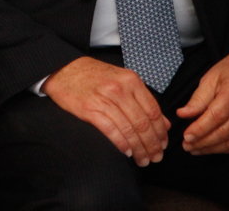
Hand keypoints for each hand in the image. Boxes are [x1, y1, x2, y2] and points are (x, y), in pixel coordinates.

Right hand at [43, 56, 169, 166]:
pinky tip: (127, 152)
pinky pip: (110, 130)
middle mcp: (119, 89)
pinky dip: (121, 144)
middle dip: (152, 144)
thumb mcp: (122, 81)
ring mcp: (103, 99)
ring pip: (128, 129)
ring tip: (142, 160)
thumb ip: (143, 100)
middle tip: (155, 158)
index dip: (161, 132)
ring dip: (138, 149)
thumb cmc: (95, 76)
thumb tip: (164, 124)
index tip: (163, 144)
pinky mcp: (88, 109)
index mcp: (131, 80)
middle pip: (143, 123)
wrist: (64, 69)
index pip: (153, 111)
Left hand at [178, 47, 228, 154]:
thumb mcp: (212, 76)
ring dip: (214, 148)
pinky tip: (215, 148)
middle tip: (187, 146)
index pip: (215, 116)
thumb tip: (183, 115)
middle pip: (225, 131)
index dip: (200, 129)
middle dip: (204, 142)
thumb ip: (198, 98)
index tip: (186, 137)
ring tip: (197, 150)